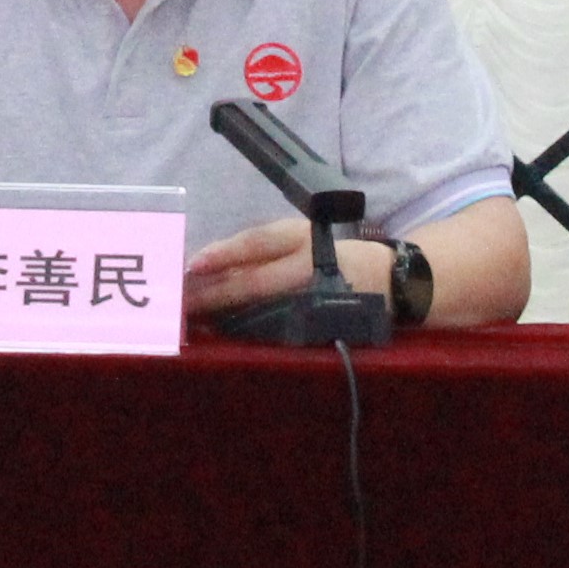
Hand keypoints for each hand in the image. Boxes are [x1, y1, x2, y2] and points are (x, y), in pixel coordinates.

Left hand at [184, 219, 391, 318]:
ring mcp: (311, 300)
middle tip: (179, 300)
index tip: (191, 265)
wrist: (389, 279)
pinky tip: (223, 331)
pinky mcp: (317, 326)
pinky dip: (246, 330)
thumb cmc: (331, 252)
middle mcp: (306, 269)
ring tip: (192, 317)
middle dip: (213, 293)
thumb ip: (260, 247)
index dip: (224, 253)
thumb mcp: (301, 236)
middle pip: (253, 282)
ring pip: (260, 309)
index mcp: (301, 239)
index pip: (257, 243)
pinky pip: (275, 329)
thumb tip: (209, 262)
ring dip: (224, 315)